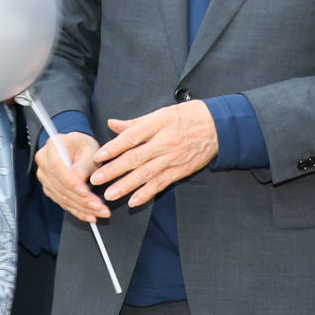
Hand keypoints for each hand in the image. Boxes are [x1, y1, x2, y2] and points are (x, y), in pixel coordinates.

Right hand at [35, 129, 106, 221]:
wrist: (76, 148)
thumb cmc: (83, 146)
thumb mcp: (89, 149)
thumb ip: (84, 164)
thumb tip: (79, 178)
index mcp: (52, 147)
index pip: (57, 167)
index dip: (71, 182)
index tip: (86, 193)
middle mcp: (44, 162)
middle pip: (60, 186)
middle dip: (82, 200)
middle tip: (100, 207)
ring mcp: (45, 177)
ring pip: (62, 197)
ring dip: (82, 208)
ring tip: (100, 212)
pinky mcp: (50, 189)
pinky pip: (63, 203)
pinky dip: (77, 211)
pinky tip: (90, 215)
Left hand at [92, 101, 219, 208]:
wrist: (218, 126)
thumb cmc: (187, 116)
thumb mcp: (161, 113)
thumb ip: (135, 123)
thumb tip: (112, 124)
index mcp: (158, 124)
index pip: (131, 138)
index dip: (113, 148)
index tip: (98, 156)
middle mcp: (164, 142)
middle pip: (136, 158)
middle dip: (114, 170)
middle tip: (96, 179)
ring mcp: (173, 158)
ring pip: (146, 174)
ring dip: (126, 186)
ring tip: (110, 194)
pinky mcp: (180, 171)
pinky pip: (161, 184)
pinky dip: (147, 193)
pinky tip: (134, 201)